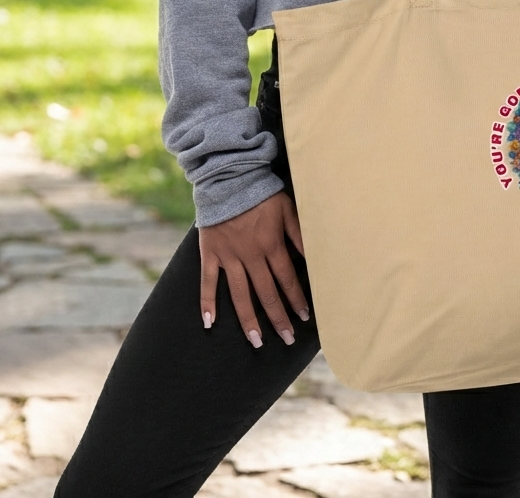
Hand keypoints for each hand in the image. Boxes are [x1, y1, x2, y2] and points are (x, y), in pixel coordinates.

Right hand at [199, 191, 308, 347]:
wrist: (228, 177)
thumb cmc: (261, 192)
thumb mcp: (287, 209)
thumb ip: (299, 234)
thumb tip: (312, 257)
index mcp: (271, 245)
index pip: (287, 280)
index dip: (296, 300)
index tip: (303, 317)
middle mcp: (251, 255)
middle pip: (267, 293)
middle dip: (278, 318)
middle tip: (287, 339)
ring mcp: (229, 256)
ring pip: (240, 295)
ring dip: (249, 320)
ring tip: (256, 342)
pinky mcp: (210, 253)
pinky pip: (208, 282)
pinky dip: (207, 302)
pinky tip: (209, 323)